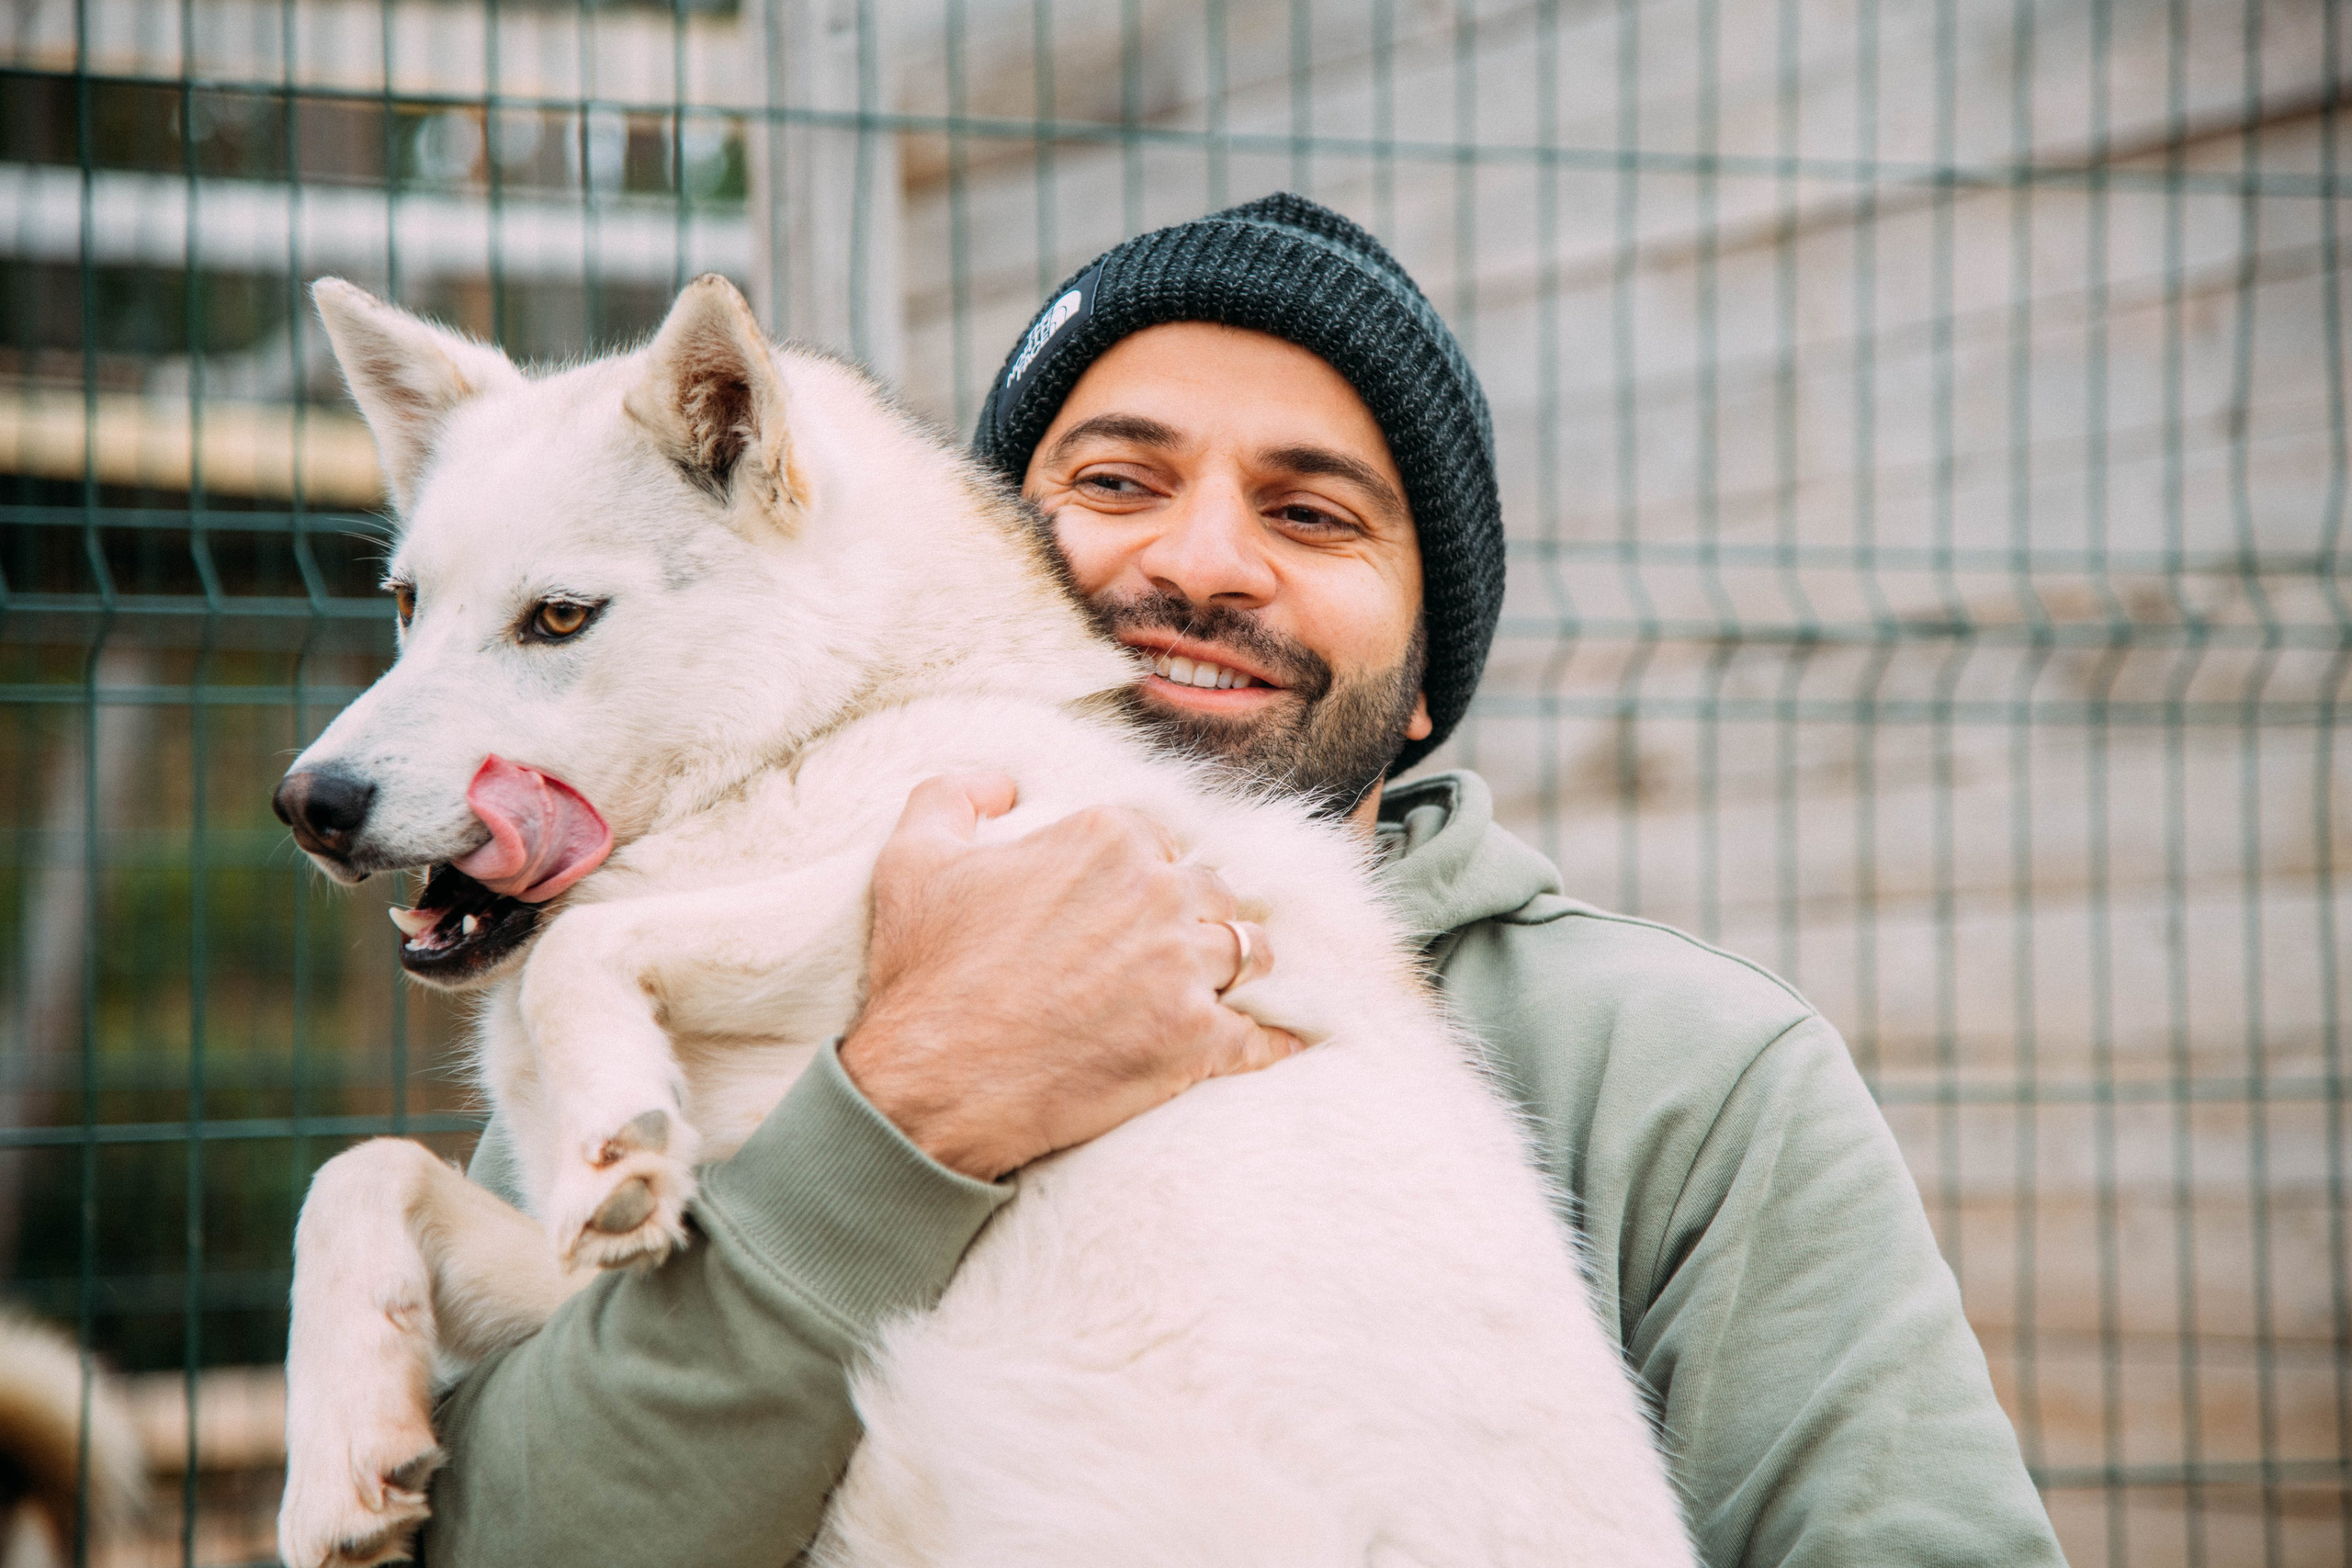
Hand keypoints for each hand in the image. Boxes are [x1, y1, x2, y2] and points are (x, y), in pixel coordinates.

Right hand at [839, 773, 1300, 1179]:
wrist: (933, 1083)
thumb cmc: (925, 973)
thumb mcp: (913, 859)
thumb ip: (953, 795)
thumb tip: (999, 782)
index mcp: (1106, 838)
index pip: (1162, 840)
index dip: (1150, 870)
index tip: (1135, 901)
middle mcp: (1157, 893)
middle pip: (1214, 891)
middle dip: (1200, 914)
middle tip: (1182, 945)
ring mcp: (1183, 969)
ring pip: (1248, 952)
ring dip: (1239, 965)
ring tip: (1229, 983)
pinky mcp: (1197, 1041)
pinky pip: (1259, 1037)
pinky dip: (1271, 1042)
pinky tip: (1281, 1044)